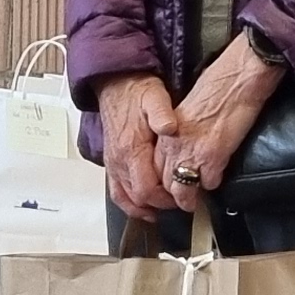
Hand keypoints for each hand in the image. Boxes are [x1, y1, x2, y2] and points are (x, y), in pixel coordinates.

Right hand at [97, 74, 181, 219]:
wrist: (116, 83)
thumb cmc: (137, 91)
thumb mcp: (155, 97)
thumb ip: (162, 114)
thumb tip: (170, 128)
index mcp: (131, 149)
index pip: (146, 189)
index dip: (165, 199)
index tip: (183, 197)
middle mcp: (119, 160)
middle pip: (137, 198)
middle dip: (159, 204)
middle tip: (179, 202)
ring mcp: (113, 162)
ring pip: (124, 197)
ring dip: (143, 207)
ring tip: (162, 210)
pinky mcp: (112, 160)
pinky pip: (116, 190)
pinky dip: (129, 202)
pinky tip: (142, 206)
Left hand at [158, 37, 279, 215]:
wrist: (237, 79)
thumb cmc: (215, 88)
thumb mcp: (185, 112)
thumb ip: (177, 133)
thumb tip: (179, 147)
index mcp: (165, 133)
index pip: (152, 168)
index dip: (159, 182)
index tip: (166, 186)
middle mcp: (173, 146)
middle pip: (164, 184)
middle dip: (171, 196)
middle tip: (180, 201)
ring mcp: (192, 153)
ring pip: (182, 190)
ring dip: (189, 199)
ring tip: (194, 203)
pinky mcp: (214, 157)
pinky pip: (210, 183)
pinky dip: (214, 183)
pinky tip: (217, 177)